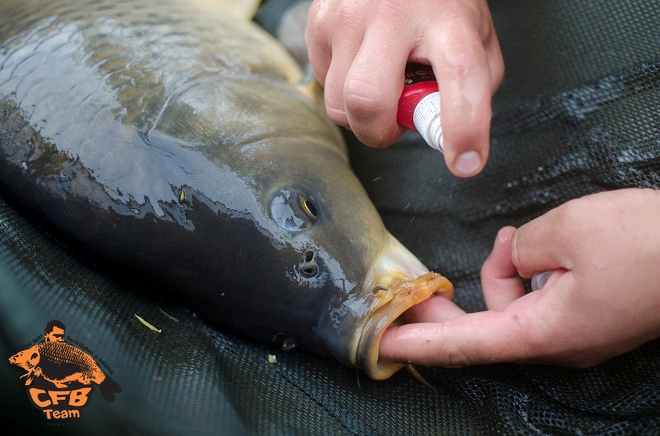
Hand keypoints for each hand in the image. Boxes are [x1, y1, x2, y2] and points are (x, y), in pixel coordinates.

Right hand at [305, 0, 503, 176]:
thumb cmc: (440, 4)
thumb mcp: (476, 37)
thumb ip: (473, 86)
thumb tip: (443, 131)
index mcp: (447, 19)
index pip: (460, 74)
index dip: (463, 127)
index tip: (465, 162)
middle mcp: (394, 12)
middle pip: (368, 100)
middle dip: (380, 132)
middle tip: (394, 122)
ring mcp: (349, 14)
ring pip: (338, 103)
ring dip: (360, 113)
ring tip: (379, 83)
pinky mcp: (320, 20)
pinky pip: (323, 83)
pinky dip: (342, 86)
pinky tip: (361, 60)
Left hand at [380, 188, 659, 366]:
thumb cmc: (648, 243)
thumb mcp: (568, 232)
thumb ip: (522, 250)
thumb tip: (517, 259)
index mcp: (545, 332)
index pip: (465, 344)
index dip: (421, 344)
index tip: (384, 347)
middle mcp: (557, 343)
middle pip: (484, 326)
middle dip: (447, 305)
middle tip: (414, 288)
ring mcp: (576, 332)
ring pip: (514, 305)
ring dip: (504, 270)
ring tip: (519, 238)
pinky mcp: (591, 316)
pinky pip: (540, 299)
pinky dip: (527, 271)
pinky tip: (537, 247)